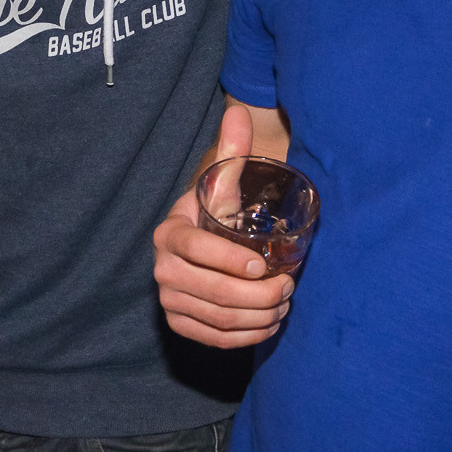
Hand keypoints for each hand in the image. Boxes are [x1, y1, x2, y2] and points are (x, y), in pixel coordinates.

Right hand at [154, 103, 293, 347]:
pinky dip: (247, 337)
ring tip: (284, 304)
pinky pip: (215, 339)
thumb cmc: (217, 214)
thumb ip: (231, 151)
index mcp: (169, 234)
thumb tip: (239, 112)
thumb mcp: (223, 184)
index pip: (196, 251)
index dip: (229, 260)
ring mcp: (169, 300)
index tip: (263, 264)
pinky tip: (269, 324)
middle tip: (288, 287)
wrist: (200, 247)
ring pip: (218, 318)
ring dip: (258, 317)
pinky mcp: (180, 324)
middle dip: (257, 295)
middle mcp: (162, 270)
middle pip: (212, 292)